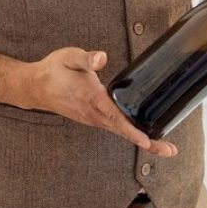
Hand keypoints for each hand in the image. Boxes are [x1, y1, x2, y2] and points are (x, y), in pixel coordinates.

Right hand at [24, 48, 177, 157]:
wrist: (36, 86)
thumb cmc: (54, 70)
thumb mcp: (69, 57)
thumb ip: (87, 58)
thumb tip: (102, 58)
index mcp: (91, 98)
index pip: (115, 117)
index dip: (131, 130)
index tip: (147, 141)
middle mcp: (93, 113)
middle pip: (123, 131)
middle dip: (147, 142)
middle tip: (171, 150)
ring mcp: (92, 118)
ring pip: (120, 132)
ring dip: (142, 140)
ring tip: (164, 147)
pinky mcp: (92, 118)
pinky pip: (114, 128)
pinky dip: (130, 133)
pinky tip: (143, 133)